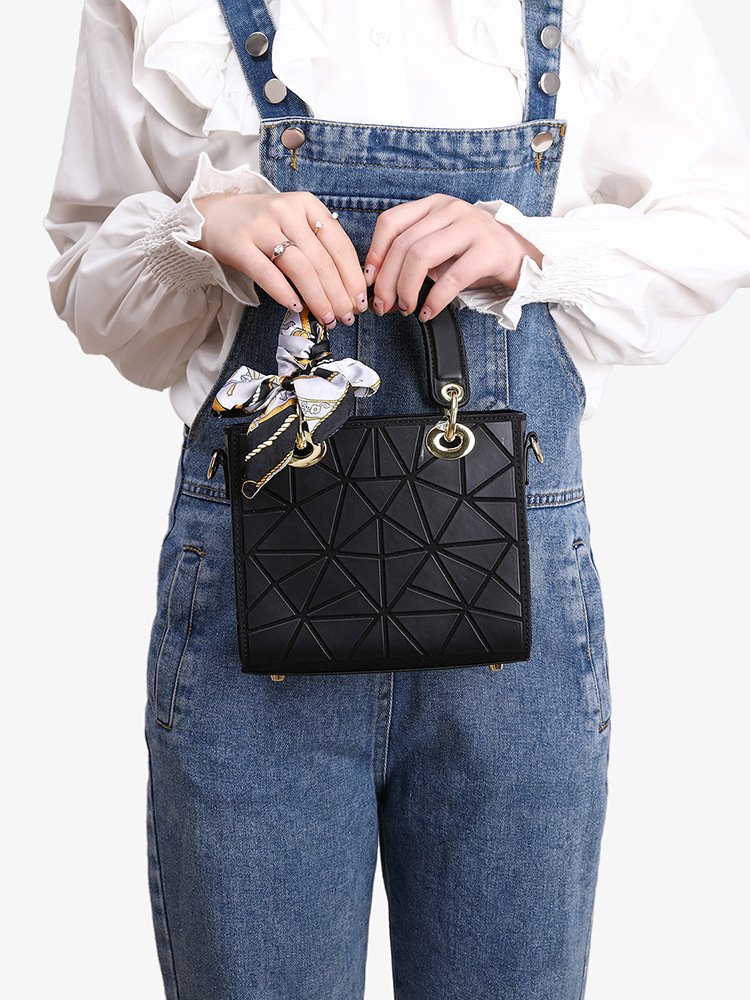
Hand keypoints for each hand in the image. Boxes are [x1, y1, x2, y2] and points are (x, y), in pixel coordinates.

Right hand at [189, 190, 368, 327]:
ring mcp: (261, 226)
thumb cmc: (263, 226)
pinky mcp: (239, 244)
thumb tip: (349, 288)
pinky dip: (284, 293)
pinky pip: (267, 273)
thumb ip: (319, 247)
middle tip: (347, 317)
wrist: (214, 215)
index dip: (353, 276)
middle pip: (322, 260)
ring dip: (318, 298)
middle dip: (339, 294)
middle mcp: (286, 211)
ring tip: (327, 318)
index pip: (339, 244)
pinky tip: (297, 308)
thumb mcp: (295, 224)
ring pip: (300, 268)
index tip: (360, 300)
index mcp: (307, 205)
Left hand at [363, 194, 543, 320]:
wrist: (522, 255)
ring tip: (407, 308)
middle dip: (387, 281)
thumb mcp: (440, 247)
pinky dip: (435, 300)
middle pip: (403, 244)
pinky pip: (452, 278)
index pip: (391, 222)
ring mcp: (471, 227)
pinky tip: (428, 312)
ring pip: (421, 256)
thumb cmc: (475, 254)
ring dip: (407, 289)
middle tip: (385, 305)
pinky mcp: (488, 250)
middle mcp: (450, 209)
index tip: (369, 280)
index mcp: (434, 205)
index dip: (375, 254)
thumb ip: (411, 258)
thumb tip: (378, 286)